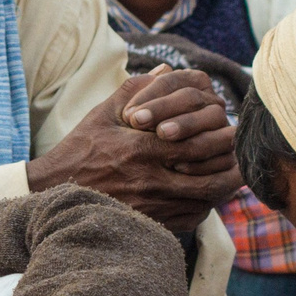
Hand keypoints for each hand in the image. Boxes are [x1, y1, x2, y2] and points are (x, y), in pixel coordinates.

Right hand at [26, 71, 237, 229]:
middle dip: (231, 170)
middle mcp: (151, 183)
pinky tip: (202, 195)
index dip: (221, 141)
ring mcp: (151, 208)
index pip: (197, 146)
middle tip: (241, 160)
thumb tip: (167, 70)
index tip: (232, 134)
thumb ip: (137, 90)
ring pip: (204, 203)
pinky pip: (189, 220)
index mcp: (142, 151)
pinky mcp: (149, 225)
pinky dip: (202, 207)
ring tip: (228, 177)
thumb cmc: (79, 150)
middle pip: (210, 180)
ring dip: (219, 190)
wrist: (55, 193)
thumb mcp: (103, 114)